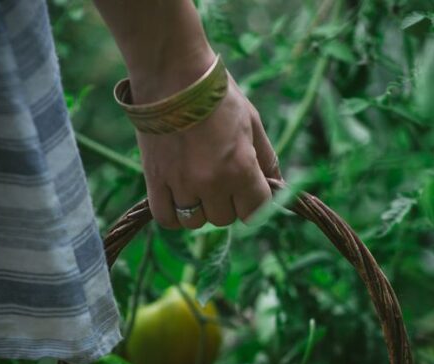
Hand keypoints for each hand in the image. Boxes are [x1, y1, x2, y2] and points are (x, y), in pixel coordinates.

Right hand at [132, 61, 279, 229]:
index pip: (256, 212)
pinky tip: (177, 198)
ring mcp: (182, 184)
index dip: (254, 203)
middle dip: (225, 203)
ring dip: (199, 209)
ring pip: (195, 221)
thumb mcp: (252, 122)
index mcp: (241, 168)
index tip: (248, 192)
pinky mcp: (155, 180)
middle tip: (218, 178)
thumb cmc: (217, 95)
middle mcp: (212, 182)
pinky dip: (173, 214)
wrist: (171, 72)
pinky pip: (167, 218)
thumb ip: (267, 158)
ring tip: (196, 185)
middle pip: (224, 219)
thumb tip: (277, 185)